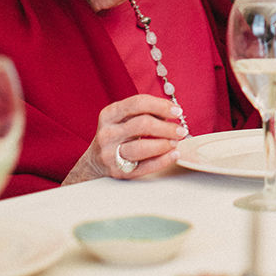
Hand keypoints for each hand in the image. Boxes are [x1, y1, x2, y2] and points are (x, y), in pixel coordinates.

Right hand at [62, 94, 186, 184]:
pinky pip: (144, 166)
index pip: (138, 103)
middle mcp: (108, 133)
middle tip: (181, 130)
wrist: (94, 162)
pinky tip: (174, 154)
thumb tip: (173, 111)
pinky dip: (163, 160)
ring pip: (142, 147)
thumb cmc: (117, 135)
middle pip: (142, 124)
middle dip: (166, 127)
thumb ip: (145, 112)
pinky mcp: (118, 171)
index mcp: (109, 114)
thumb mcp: (123, 118)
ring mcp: (110, 154)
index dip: (161, 105)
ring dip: (165, 143)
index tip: (177, 111)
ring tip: (176, 142)